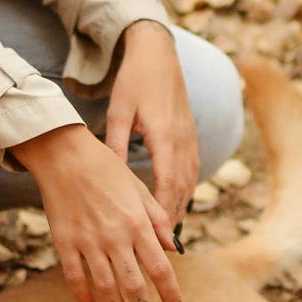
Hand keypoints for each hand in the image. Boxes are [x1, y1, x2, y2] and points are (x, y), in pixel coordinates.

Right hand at [10, 118, 181, 301]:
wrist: (64, 155)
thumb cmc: (107, 170)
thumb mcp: (140, 190)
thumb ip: (159, 221)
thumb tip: (176, 249)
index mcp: (137, 223)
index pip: (160, 269)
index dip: (170, 294)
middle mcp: (115, 237)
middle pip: (134, 286)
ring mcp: (87, 242)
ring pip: (106, 288)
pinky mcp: (64, 243)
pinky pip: (75, 279)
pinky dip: (85, 298)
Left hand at [105, 21, 199, 234]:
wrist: (158, 53)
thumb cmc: (134, 81)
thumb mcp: (119, 112)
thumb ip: (115, 145)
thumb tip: (109, 179)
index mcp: (164, 136)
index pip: (168, 182)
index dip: (164, 211)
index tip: (157, 235)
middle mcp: (182, 140)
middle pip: (182, 188)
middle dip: (174, 218)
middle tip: (164, 248)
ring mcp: (190, 137)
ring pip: (190, 181)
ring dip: (181, 206)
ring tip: (170, 234)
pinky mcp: (190, 135)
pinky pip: (192, 170)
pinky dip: (186, 190)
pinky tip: (177, 204)